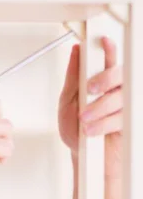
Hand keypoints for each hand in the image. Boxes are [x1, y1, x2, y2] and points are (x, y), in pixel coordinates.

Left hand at [58, 37, 122, 176]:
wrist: (83, 157)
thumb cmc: (75, 129)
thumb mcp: (67, 102)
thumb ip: (73, 78)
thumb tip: (76, 52)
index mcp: (102, 82)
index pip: (110, 60)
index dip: (110, 48)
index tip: (103, 42)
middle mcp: (117, 91)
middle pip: (121, 74)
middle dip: (104, 79)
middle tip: (90, 89)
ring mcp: (126, 106)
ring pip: (121, 96)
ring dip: (100, 108)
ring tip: (84, 120)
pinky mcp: (131, 122)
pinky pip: (123, 117)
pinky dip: (105, 123)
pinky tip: (92, 130)